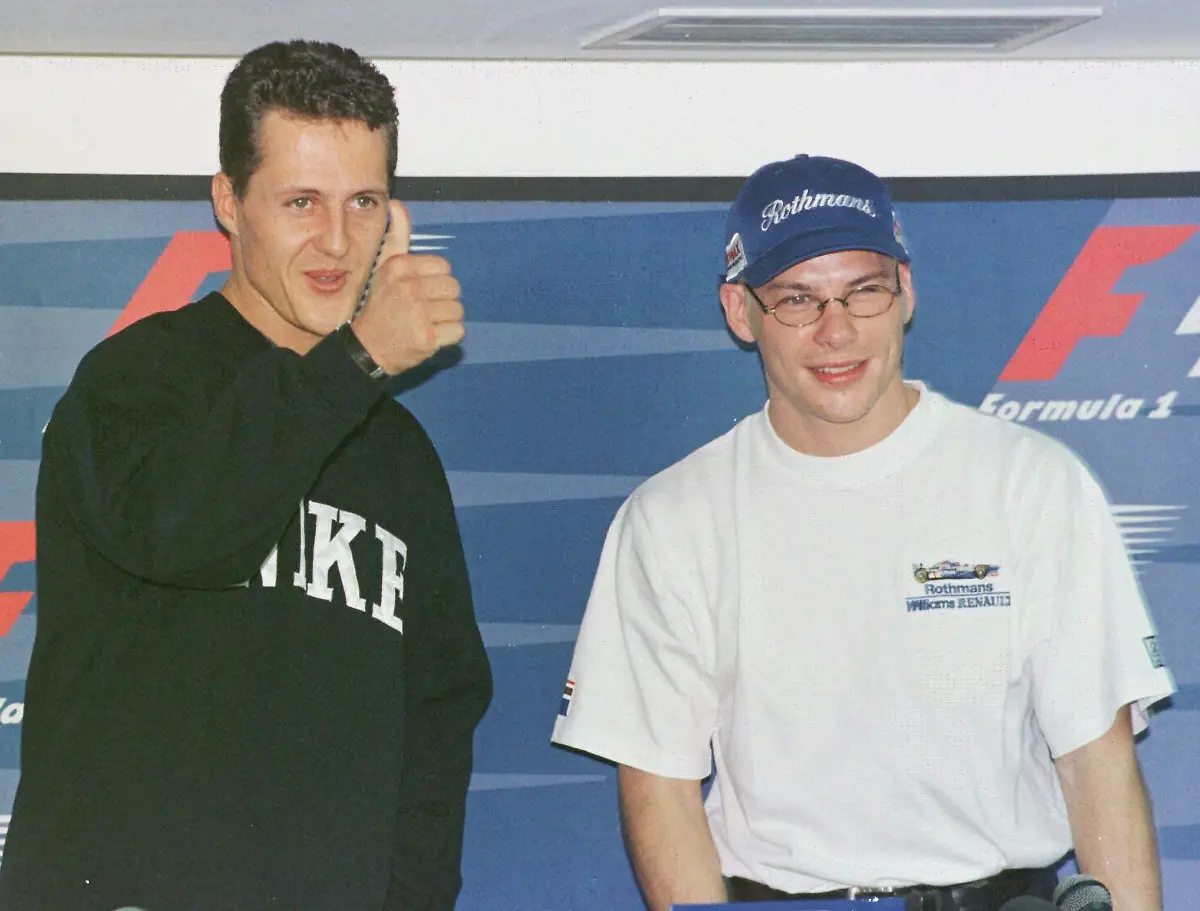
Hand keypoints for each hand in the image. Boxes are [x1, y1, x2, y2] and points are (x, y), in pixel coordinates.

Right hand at [350, 199, 463, 375]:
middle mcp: (409, 287)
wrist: (366, 349)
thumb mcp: (384, 268)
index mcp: (400, 267)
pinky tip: (428, 337)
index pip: (444, 267)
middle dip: (442, 301)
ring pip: (458, 310)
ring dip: (445, 320)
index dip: (434, 282)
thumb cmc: (380, 308)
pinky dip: (447, 337)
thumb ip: (396, 236)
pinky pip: (458, 331)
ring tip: (423, 324)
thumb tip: (397, 204)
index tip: (416, 293)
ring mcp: (418, 313)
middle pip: (454, 288)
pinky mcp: (427, 337)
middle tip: (421, 311)